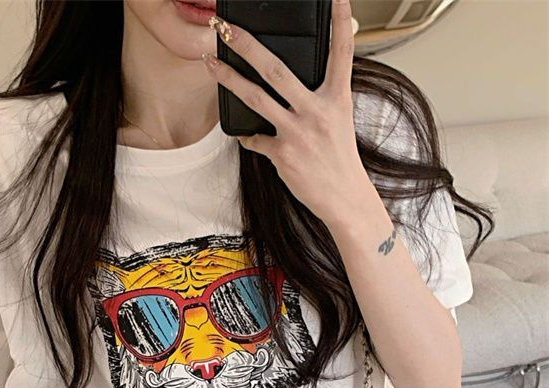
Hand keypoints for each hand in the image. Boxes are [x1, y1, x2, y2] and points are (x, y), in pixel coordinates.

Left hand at [203, 0, 373, 226]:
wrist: (344, 198)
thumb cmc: (339, 159)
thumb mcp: (338, 119)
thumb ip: (321, 96)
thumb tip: (295, 82)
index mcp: (337, 98)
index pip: (342, 52)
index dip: (341, 22)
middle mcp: (317, 111)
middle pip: (276, 70)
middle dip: (248, 45)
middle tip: (228, 27)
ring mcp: (298, 132)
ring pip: (255, 98)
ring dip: (229, 79)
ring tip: (210, 64)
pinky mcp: (282, 154)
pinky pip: (255, 138)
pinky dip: (248, 136)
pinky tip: (245, 134)